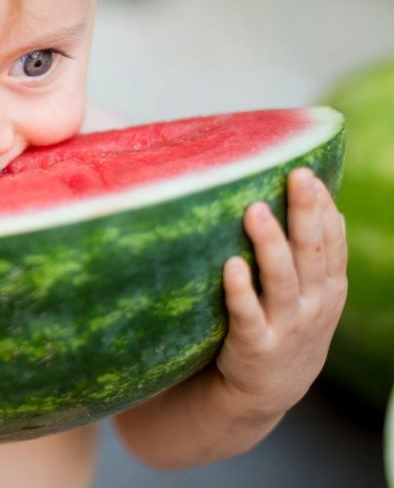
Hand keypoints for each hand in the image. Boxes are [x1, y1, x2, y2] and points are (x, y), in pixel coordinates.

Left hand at [215, 167, 347, 417]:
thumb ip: (316, 252)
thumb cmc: (286, 324)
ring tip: (256, 211)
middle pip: (311, 254)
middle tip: (296, 177)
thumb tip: (322, 199)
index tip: (308, 174)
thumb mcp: (314, 293)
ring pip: (282, 281)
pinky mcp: (254, 345)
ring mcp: (285, 326)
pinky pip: (248, 315)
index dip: (323, 210)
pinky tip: (231, 265)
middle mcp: (312, 306)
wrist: (266, 390)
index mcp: (328, 288)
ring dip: (270, 245)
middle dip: (306, 214)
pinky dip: (240, 292)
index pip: (332, 243)